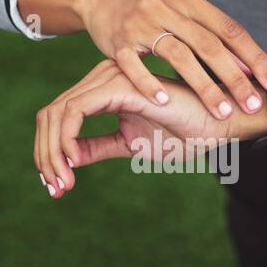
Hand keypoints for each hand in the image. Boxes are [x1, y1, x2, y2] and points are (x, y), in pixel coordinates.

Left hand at [33, 60, 266, 197]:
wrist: (221, 122)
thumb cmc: (185, 132)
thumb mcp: (131, 145)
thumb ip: (98, 147)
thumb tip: (68, 159)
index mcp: (104, 89)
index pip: (60, 117)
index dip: (49, 152)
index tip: (55, 185)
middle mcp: (102, 77)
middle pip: (50, 114)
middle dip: (45, 155)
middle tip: (54, 189)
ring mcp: (109, 78)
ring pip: (58, 113)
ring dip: (53, 153)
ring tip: (63, 183)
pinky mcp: (118, 86)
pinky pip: (75, 111)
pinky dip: (67, 140)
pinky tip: (74, 164)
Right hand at [71, 0, 266, 120]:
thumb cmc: (153, 9)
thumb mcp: (183, 10)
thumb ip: (213, 34)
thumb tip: (251, 67)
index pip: (229, 29)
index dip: (254, 56)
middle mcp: (166, 5)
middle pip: (208, 44)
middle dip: (235, 77)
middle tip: (253, 104)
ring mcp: (140, 23)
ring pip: (177, 56)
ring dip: (203, 86)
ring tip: (222, 112)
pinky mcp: (116, 42)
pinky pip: (134, 65)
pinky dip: (150, 84)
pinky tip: (166, 102)